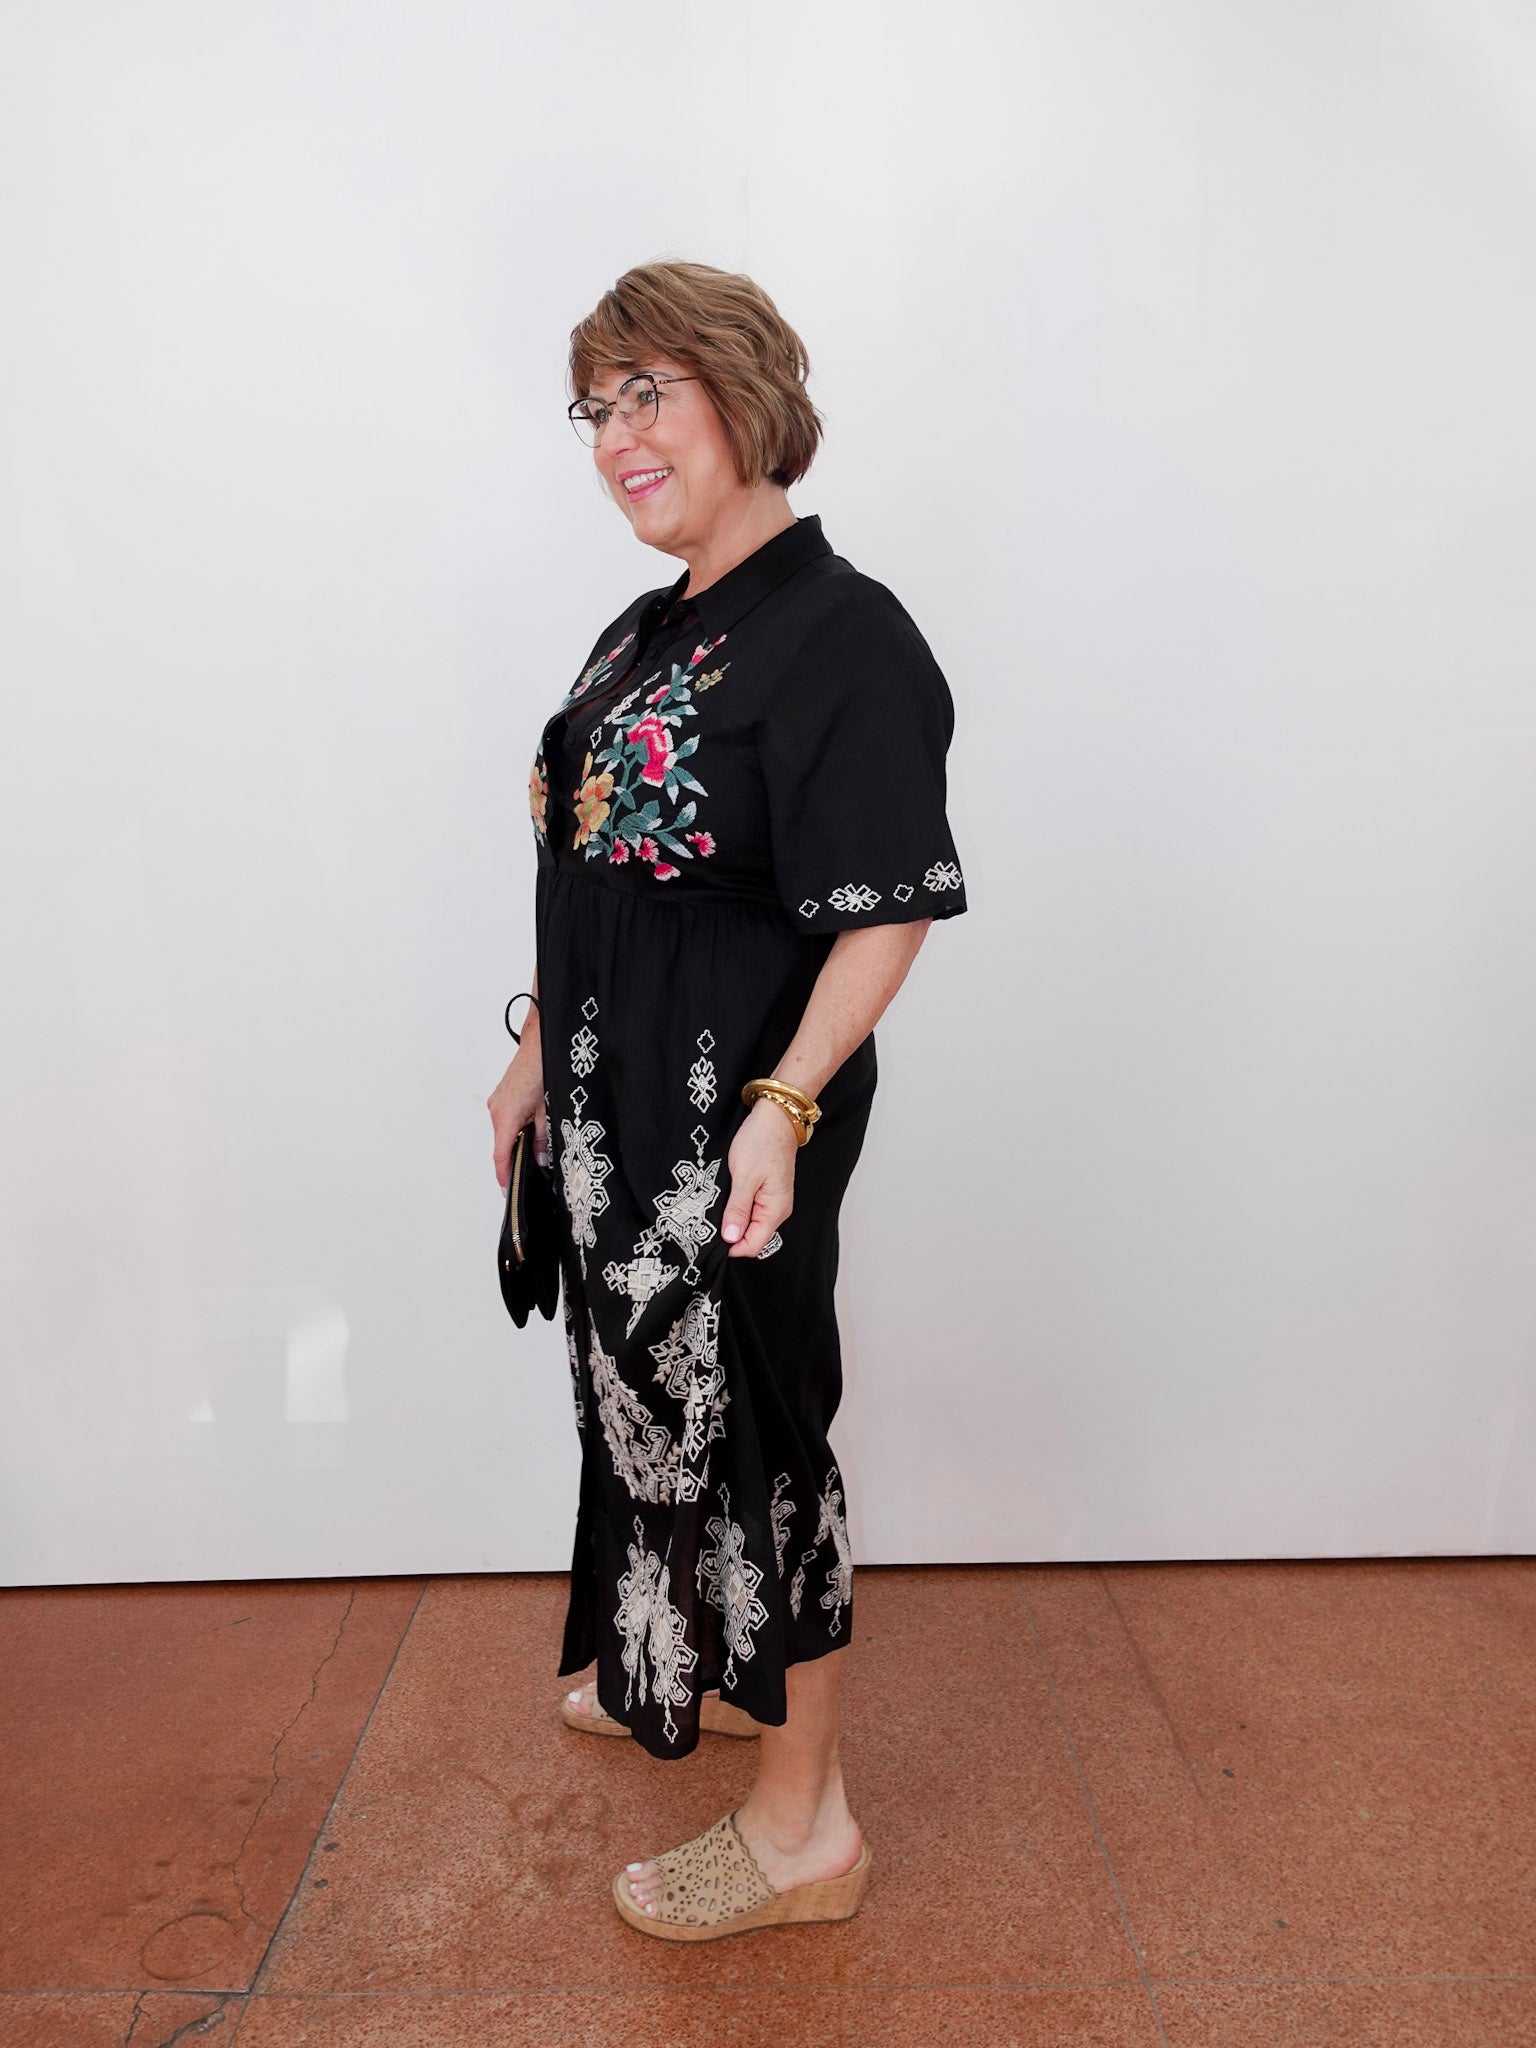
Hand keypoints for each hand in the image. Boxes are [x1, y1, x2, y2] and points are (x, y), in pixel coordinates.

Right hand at [487, 1042, 548, 1189]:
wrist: (539, 1046)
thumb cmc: (542, 1071)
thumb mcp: (548, 1111)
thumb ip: (542, 1138)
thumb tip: (541, 1158)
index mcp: (506, 1117)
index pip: (501, 1155)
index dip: (504, 1175)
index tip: (507, 1189)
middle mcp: (496, 1110)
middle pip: (503, 1144)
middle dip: (516, 1157)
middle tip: (532, 1168)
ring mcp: (496, 1102)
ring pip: (505, 1131)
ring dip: (518, 1139)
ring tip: (538, 1139)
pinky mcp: (501, 1097)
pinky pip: (506, 1119)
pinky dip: (516, 1126)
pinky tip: (532, 1123)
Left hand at [720, 1097, 797, 1257]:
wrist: (775, 1118)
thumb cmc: (761, 1142)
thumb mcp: (744, 1176)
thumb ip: (738, 1209)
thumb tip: (731, 1238)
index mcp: (775, 1210)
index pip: (753, 1245)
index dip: (731, 1247)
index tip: (709, 1239)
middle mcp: (777, 1210)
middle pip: (752, 1238)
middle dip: (730, 1235)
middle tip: (706, 1223)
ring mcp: (773, 1202)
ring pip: (750, 1226)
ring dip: (732, 1222)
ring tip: (714, 1210)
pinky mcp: (766, 1193)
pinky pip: (751, 1212)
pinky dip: (736, 1210)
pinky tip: (724, 1201)